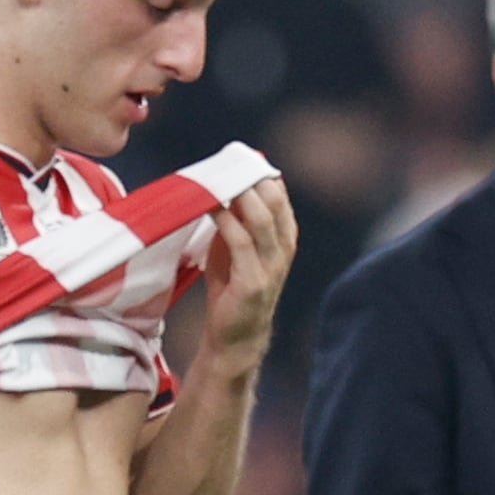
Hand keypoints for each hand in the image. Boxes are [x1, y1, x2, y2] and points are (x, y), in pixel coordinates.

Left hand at [200, 182, 298, 365]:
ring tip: (215, 181)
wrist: (236, 336)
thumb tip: (224, 181)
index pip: (278, 193)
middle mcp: (283, 248)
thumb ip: (239, 218)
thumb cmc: (234, 287)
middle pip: (272, 199)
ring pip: (260, 216)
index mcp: (285, 236)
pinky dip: (225, 220)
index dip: (257, 173)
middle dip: (248, 179)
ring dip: (236, 195)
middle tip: (223, 164)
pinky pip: (240, 241)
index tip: (233, 158)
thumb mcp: (240, 246)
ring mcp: (271, 265)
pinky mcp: (253, 281)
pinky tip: (210, 207)